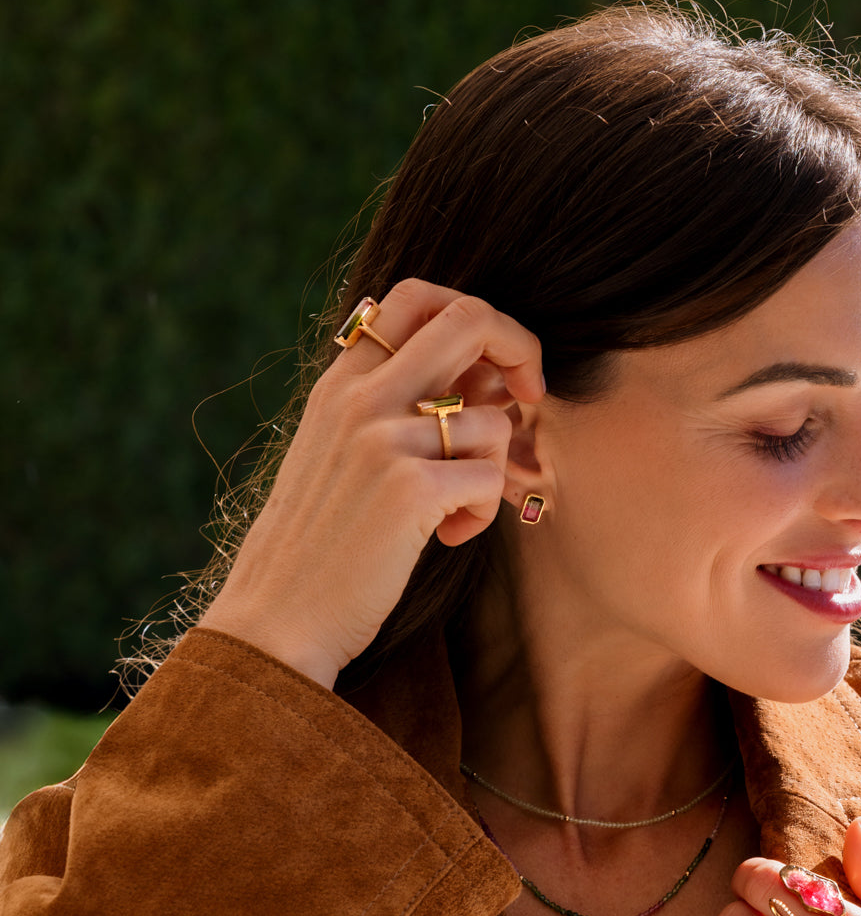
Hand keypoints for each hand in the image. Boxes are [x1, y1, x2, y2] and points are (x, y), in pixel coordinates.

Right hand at [201, 280, 544, 686]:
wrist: (278, 618)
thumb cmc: (318, 547)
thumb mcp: (339, 456)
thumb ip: (393, 408)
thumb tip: (484, 379)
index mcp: (340, 384)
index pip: (415, 296)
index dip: (475, 317)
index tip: (494, 371)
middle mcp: (360, 398)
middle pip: (470, 317)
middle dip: (521, 349)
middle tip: (528, 399)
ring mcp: (382, 439)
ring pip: (492, 419)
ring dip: (493, 469)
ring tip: (453, 513)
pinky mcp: (409, 489)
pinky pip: (490, 478)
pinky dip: (483, 513)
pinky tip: (446, 539)